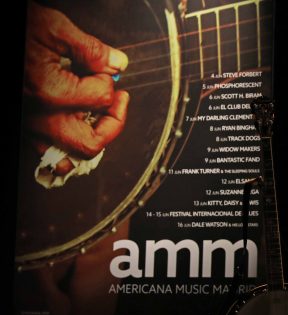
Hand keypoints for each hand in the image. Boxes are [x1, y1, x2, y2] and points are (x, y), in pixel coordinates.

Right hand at [23, 1, 129, 175]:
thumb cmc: (15, 31)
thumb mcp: (53, 29)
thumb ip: (91, 50)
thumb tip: (117, 64)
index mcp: (50, 91)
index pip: (102, 97)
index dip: (109, 80)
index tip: (101, 68)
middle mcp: (39, 116)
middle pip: (91, 143)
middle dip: (112, 123)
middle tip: (117, 102)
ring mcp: (30, 125)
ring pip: (70, 156)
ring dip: (91, 138)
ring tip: (98, 115)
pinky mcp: (24, 126)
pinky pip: (50, 150)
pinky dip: (69, 144)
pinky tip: (77, 124)